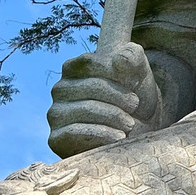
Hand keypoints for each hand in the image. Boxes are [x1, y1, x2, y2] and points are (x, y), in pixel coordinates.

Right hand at [47, 42, 161, 157]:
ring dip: (115, 116)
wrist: (138, 135)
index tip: (134, 81)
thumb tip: (119, 59)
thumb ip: (133, 56)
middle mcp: (60, 88)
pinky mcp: (57, 138)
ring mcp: (56, 113)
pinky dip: (104, 134)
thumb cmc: (133, 98)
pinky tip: (119, 136)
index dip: (114, 71)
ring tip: (130, 123)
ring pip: (86, 108)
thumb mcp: (139, 73)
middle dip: (119, 96)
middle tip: (135, 104)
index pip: (90, 61)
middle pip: (91, 86)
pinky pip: (77, 132)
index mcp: (74, 67)